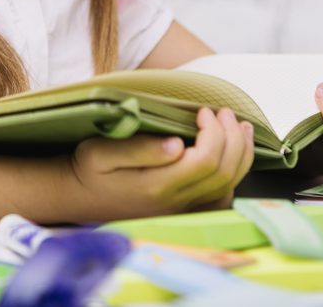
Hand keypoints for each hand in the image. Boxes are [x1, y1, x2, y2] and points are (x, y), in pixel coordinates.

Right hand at [68, 107, 254, 219]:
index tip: (202, 111)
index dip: (213, 132)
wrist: (81, 197)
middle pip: (224, 172)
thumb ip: (139, 149)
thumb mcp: (101, 153)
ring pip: (228, 185)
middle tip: (223, 112)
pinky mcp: (184, 211)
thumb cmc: (90, 171)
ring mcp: (182, 209)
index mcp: (157, 185)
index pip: (205, 160)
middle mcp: (175, 202)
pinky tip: (232, 154)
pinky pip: (221, 197)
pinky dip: (235, 173)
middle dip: (232, 137)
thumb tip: (176, 145)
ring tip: (239, 127)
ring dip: (240, 153)